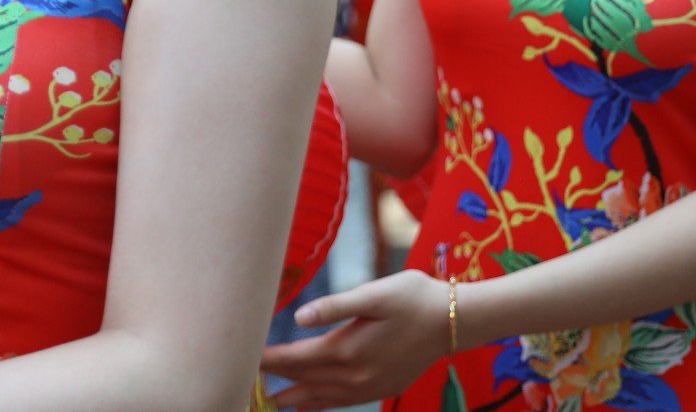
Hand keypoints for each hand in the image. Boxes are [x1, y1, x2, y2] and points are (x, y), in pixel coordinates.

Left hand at [259, 268, 453, 410]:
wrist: (453, 321)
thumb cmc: (412, 297)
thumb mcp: (373, 294)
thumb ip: (333, 307)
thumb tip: (298, 318)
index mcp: (346, 351)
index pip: (294, 361)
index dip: (267, 360)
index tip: (242, 356)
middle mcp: (354, 376)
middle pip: (302, 384)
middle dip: (273, 382)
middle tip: (242, 380)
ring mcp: (368, 388)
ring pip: (320, 400)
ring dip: (293, 399)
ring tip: (266, 399)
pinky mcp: (381, 390)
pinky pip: (340, 403)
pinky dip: (319, 404)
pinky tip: (308, 404)